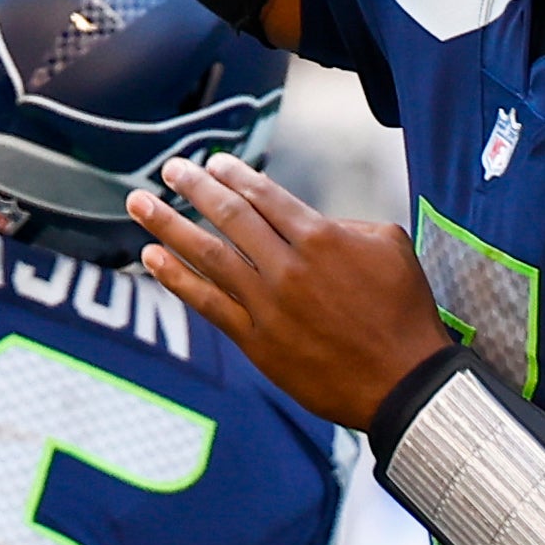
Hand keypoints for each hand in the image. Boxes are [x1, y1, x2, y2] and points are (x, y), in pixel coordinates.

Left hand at [127, 154, 453, 428]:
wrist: (404, 381)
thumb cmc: (405, 313)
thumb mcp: (391, 247)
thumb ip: (349, 224)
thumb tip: (315, 221)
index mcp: (321, 236)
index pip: (265, 196)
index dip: (234, 176)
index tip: (213, 163)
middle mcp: (288, 266)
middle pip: (231, 217)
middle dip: (195, 188)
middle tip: (171, 169)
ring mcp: (268, 304)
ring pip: (208, 255)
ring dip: (169, 225)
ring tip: (140, 203)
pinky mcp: (257, 341)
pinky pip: (207, 303)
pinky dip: (176, 278)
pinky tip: (152, 258)